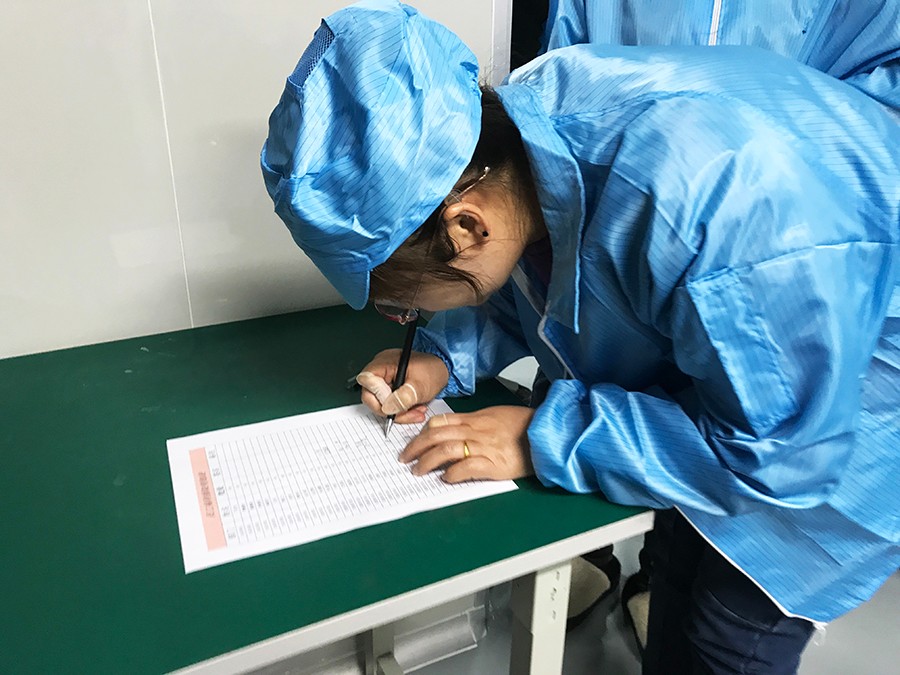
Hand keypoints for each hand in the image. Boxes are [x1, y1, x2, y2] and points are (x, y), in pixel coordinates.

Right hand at [356, 349, 448, 423]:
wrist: (444, 368)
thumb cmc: (433, 369)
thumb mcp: (421, 385)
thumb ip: (404, 397)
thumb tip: (387, 408)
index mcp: (384, 363)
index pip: (367, 382)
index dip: (378, 396)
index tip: (395, 403)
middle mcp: (380, 370)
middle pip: (371, 396)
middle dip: (390, 410)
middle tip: (407, 413)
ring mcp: (385, 380)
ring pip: (381, 404)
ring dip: (399, 412)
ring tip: (417, 411)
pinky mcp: (391, 388)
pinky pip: (389, 404)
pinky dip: (401, 410)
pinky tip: (415, 408)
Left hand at [400, 406, 534, 481]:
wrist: (547, 434)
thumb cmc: (524, 426)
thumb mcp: (495, 416)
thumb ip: (473, 423)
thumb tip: (451, 430)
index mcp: (476, 419)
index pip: (440, 422)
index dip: (421, 433)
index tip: (412, 443)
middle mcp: (476, 431)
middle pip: (437, 435)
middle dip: (416, 447)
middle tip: (405, 459)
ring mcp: (485, 447)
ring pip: (447, 449)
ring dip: (428, 461)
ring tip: (418, 471)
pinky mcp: (495, 464)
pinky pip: (467, 467)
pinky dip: (453, 473)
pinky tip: (446, 478)